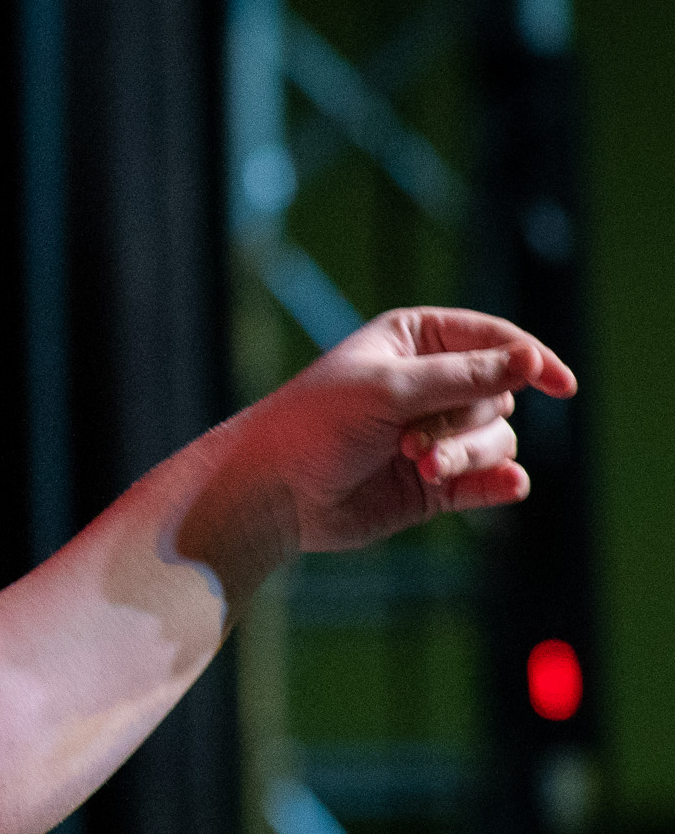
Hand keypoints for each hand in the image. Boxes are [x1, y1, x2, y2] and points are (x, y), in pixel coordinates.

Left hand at [189, 308, 578, 582]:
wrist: (272, 493)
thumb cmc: (314, 425)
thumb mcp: (388, 389)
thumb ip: (464, 376)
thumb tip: (532, 360)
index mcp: (415, 341)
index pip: (494, 339)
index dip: (530, 358)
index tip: (561, 384)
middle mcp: (432, 384)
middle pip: (499, 394)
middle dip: (464, 419)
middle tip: (410, 442)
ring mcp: (437, 435)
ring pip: (497, 439)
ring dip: (466, 454)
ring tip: (419, 466)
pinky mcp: (437, 484)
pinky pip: (492, 479)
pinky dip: (498, 482)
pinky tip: (504, 486)